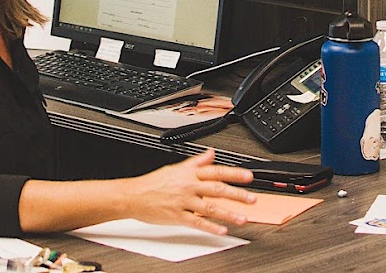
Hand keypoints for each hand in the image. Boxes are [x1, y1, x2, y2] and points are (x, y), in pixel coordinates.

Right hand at [125, 148, 254, 234]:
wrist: (133, 196)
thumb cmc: (154, 183)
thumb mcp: (176, 167)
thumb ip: (196, 162)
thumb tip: (211, 153)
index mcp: (190, 173)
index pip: (216, 171)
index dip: (234, 174)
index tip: (249, 177)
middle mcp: (189, 186)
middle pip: (216, 189)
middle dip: (236, 194)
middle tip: (252, 199)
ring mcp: (183, 202)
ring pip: (209, 207)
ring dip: (228, 213)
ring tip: (243, 218)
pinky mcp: (177, 216)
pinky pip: (197, 222)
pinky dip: (210, 227)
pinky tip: (222, 230)